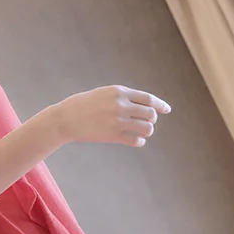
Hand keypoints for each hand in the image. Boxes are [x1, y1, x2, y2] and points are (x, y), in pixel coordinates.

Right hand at [52, 86, 170, 147]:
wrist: (67, 118)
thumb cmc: (85, 105)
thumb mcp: (104, 93)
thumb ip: (122, 96)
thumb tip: (142, 104)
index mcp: (119, 91)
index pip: (148, 98)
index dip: (160, 105)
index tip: (167, 110)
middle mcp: (121, 105)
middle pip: (150, 114)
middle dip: (152, 119)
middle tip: (147, 122)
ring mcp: (117, 121)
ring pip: (146, 128)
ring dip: (147, 131)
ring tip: (141, 132)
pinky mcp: (113, 135)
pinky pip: (135, 141)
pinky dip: (139, 141)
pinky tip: (137, 141)